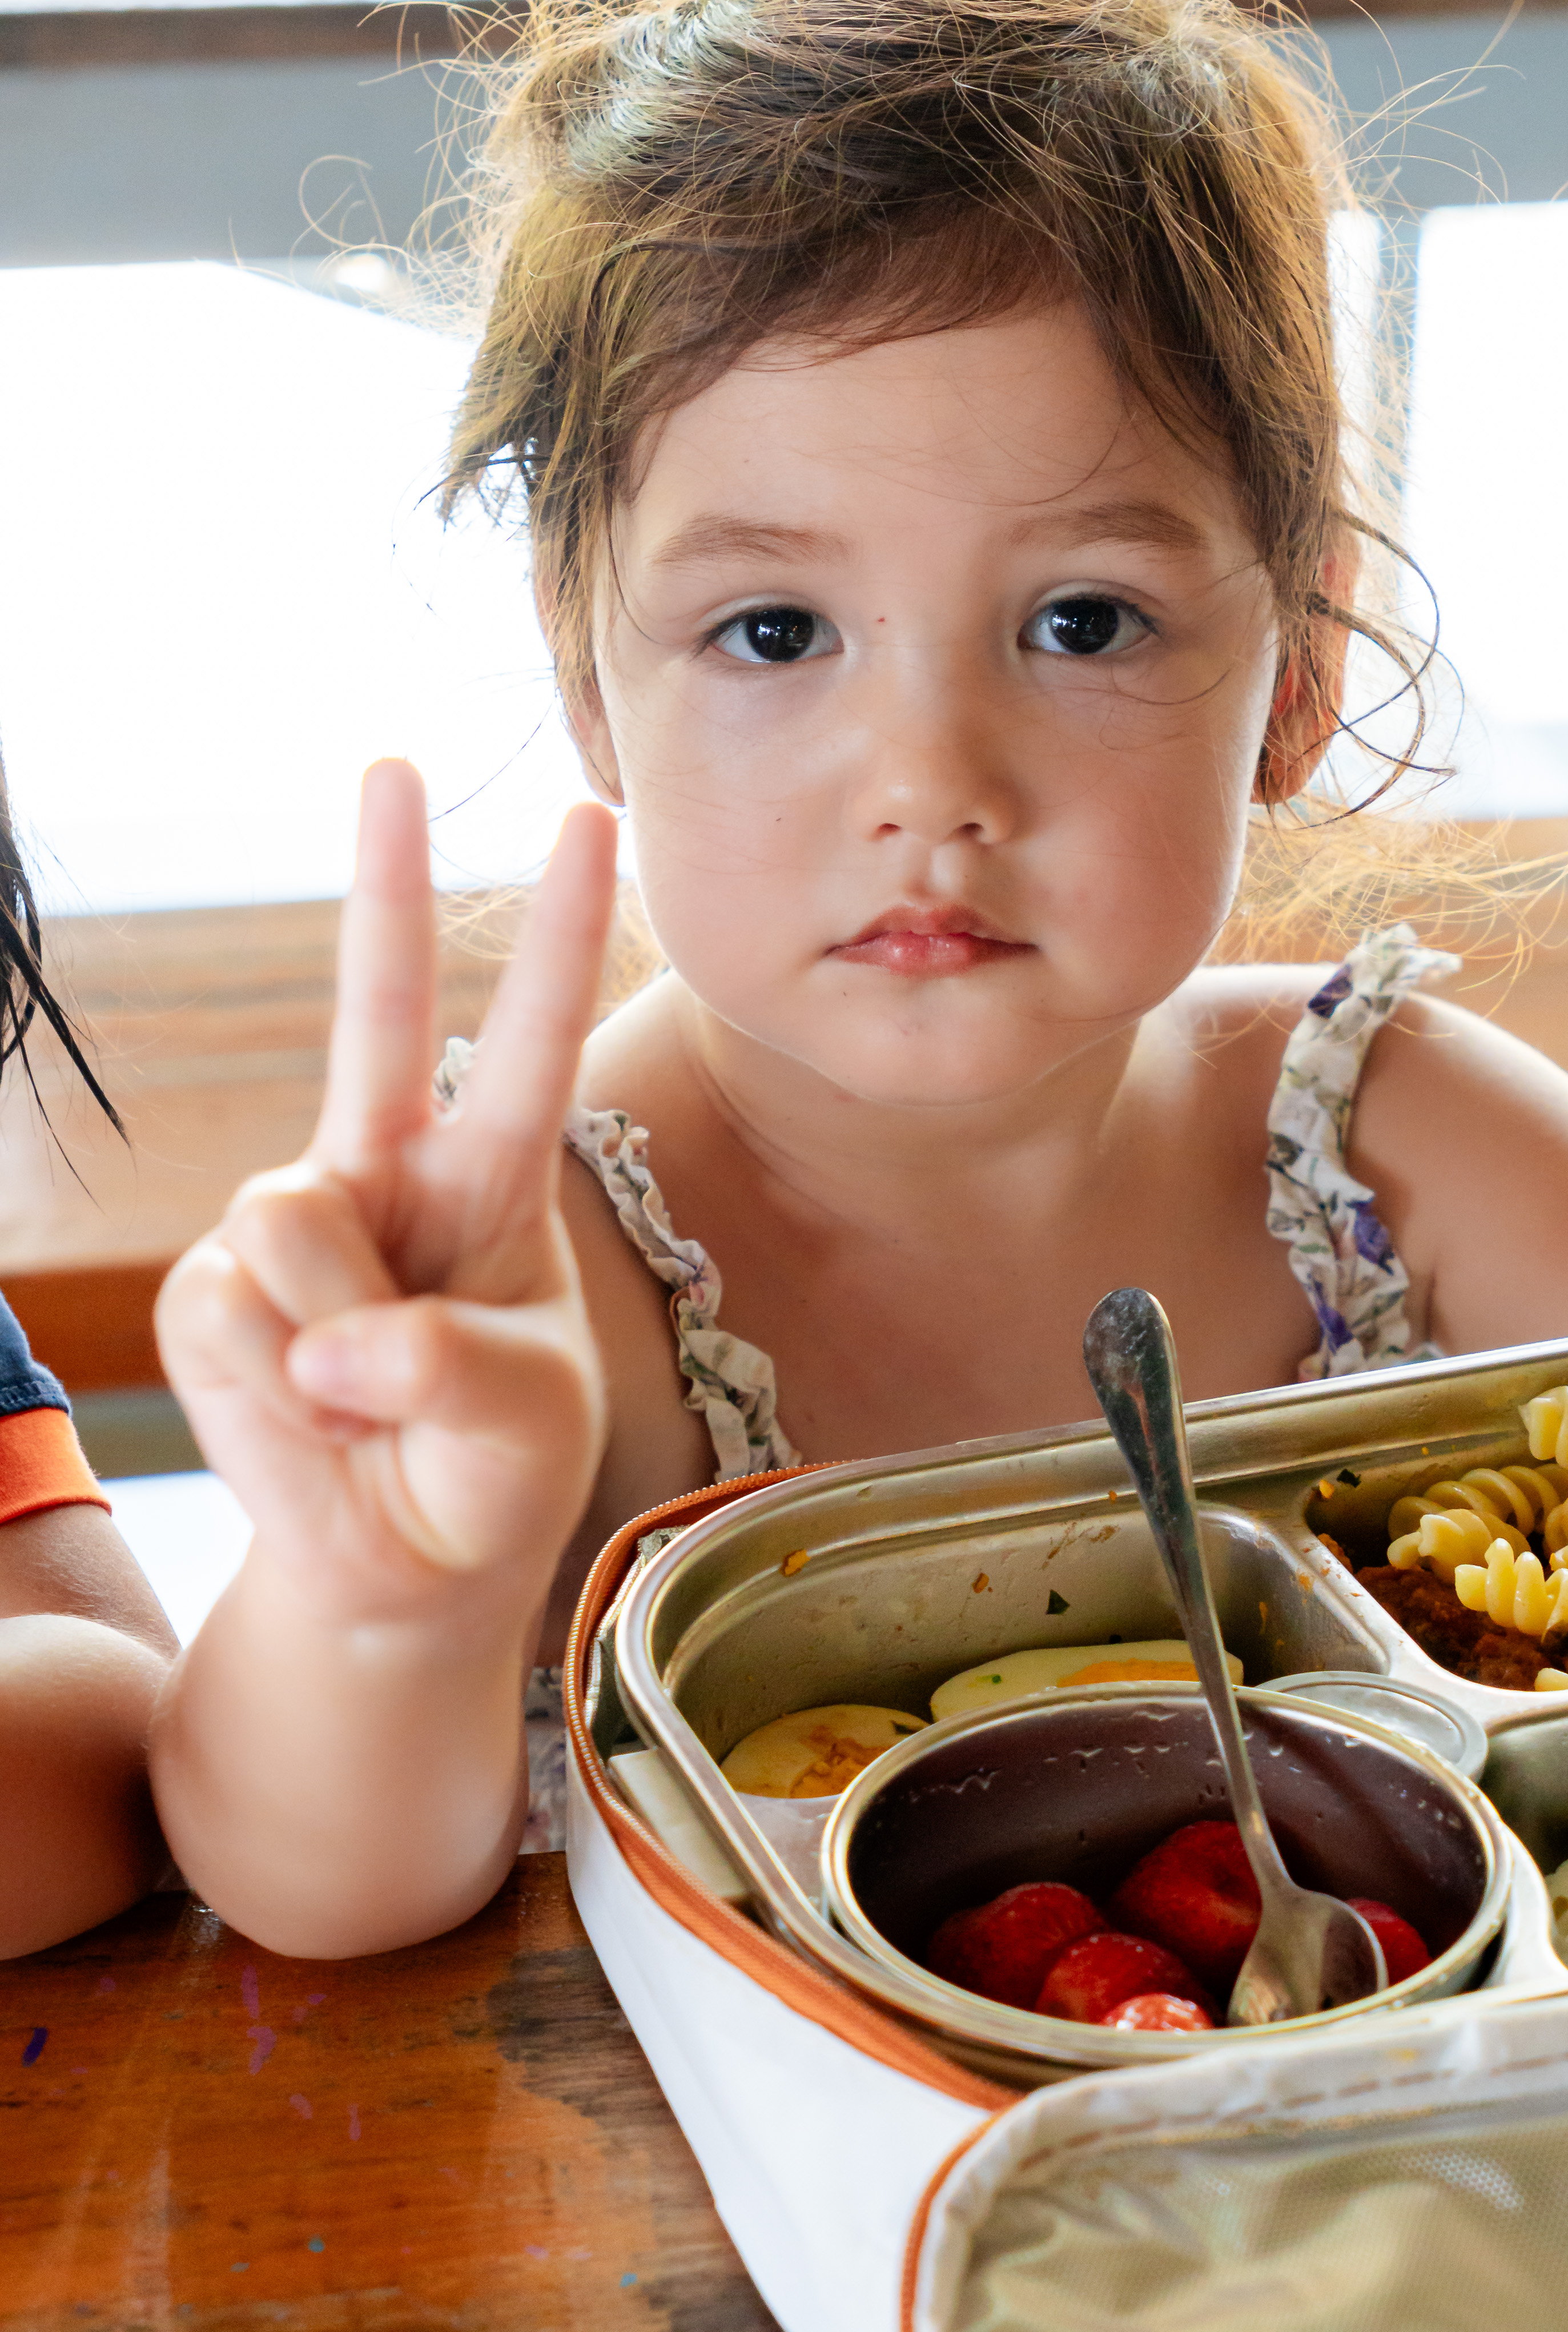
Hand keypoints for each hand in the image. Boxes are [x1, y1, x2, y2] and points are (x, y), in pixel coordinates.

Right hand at [159, 761, 620, 1634]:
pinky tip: (310, 1427)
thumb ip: (450, 1372)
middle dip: (387, 880)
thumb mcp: (527, 1424)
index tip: (588, 820)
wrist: (406, 1570)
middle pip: (379, 1007)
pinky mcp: (215, 1298)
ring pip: (297, 1229)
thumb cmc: (488, 1475)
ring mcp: (292, 1228)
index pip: (533, 1036)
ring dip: (339, 1347)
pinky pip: (236, 1325)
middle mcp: (387, 1174)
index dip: (559, 933)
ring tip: (370, 1409)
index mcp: (493, 1178)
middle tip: (396, 761)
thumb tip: (335, 1350)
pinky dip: (279, 1404)